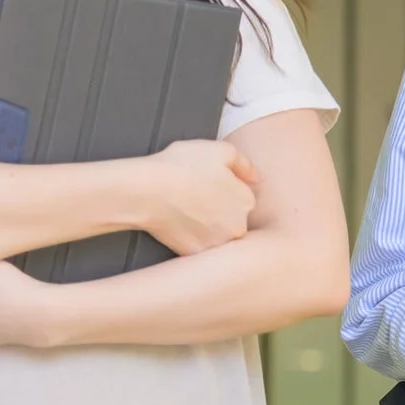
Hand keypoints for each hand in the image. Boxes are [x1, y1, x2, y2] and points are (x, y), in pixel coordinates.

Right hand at [137, 140, 261, 255]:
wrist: (146, 190)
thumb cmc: (180, 166)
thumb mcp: (219, 150)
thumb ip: (245, 164)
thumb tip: (259, 179)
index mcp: (246, 201)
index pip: (242, 199)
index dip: (223, 191)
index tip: (206, 186)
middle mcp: (239, 227)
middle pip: (233, 221)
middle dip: (218, 212)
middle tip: (195, 200)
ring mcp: (218, 243)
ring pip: (217, 237)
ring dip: (207, 228)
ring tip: (186, 212)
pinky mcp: (197, 254)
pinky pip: (199, 249)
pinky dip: (191, 239)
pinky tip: (179, 225)